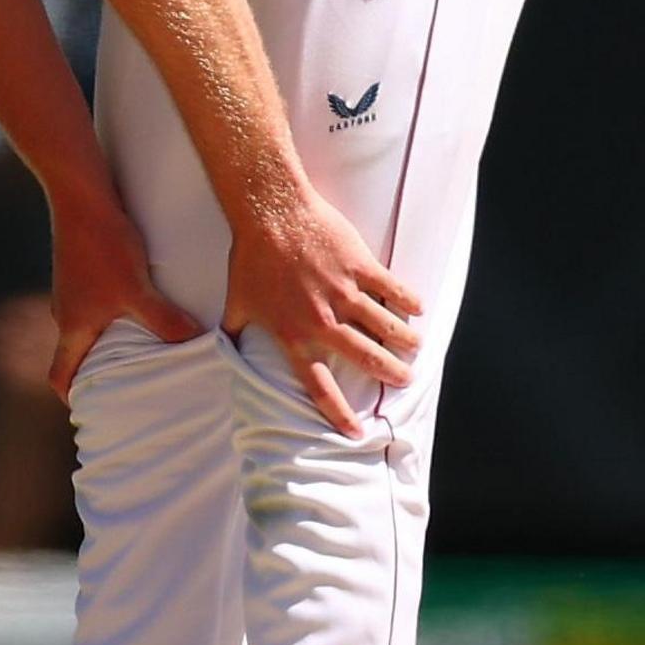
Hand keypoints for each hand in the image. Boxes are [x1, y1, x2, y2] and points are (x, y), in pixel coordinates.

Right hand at [46, 191, 203, 399]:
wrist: (82, 196)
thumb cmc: (103, 245)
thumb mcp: (138, 289)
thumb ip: (165, 321)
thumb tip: (195, 344)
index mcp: (72, 326)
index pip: (59, 375)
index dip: (72, 396)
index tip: (93, 409)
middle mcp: (66, 312)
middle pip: (76, 354)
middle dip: (100, 372)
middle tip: (130, 383)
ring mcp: (73, 289)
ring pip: (89, 326)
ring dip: (111, 339)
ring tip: (145, 346)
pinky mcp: (82, 269)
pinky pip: (96, 302)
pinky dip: (114, 313)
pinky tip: (143, 305)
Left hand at [222, 188, 421, 435]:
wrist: (271, 212)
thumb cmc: (250, 257)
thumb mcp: (236, 302)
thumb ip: (234, 331)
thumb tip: (224, 347)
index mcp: (294, 335)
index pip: (319, 385)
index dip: (338, 414)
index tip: (356, 432)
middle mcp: (323, 321)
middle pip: (366, 358)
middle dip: (390, 374)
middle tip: (403, 381)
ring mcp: (344, 293)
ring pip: (386, 326)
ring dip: (405, 341)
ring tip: (415, 348)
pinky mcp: (359, 266)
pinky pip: (391, 289)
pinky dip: (408, 300)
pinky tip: (419, 308)